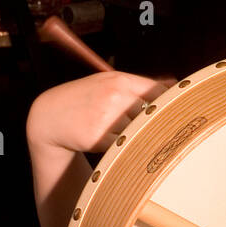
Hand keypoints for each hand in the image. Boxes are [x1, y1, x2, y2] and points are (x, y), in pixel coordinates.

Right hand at [27, 71, 176, 155]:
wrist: (50, 116)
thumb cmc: (85, 99)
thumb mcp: (107, 83)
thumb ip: (138, 85)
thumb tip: (174, 84)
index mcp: (119, 80)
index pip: (158, 91)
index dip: (169, 103)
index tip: (174, 111)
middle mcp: (114, 96)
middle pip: (152, 112)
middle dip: (154, 121)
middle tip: (154, 128)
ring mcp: (106, 117)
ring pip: (139, 130)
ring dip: (137, 134)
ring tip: (122, 133)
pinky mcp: (99, 137)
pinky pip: (124, 145)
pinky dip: (123, 146)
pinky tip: (112, 142)